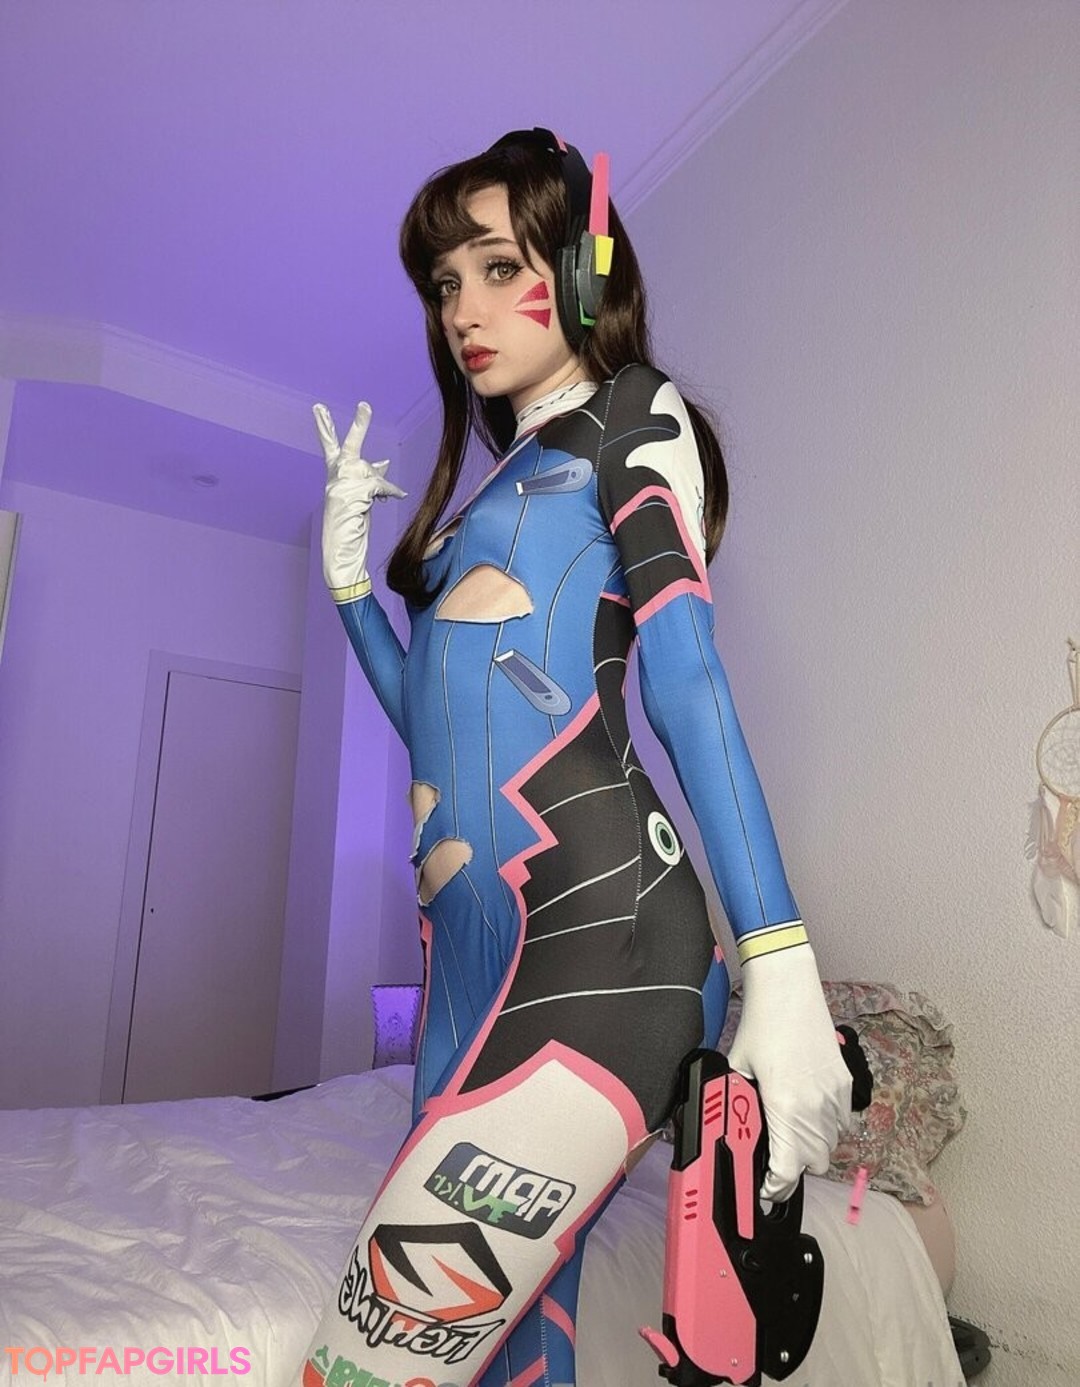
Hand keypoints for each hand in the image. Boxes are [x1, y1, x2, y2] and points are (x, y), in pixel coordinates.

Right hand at [313, 401, 405, 600]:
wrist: (340, 557)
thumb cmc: (350, 531)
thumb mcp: (360, 501)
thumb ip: (369, 479)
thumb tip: (384, 462)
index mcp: (334, 479)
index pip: (330, 448)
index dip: (325, 428)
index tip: (319, 409)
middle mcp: (334, 480)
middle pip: (347, 447)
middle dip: (358, 426)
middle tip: (365, 405)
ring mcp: (340, 487)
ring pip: (368, 471)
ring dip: (379, 481)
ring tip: (385, 497)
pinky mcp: (350, 496)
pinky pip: (377, 486)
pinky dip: (388, 491)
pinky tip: (395, 498)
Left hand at [726, 942, 851, 1201]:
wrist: (789, 986)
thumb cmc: (760, 1023)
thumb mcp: (738, 1067)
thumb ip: (739, 1101)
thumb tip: (732, 1125)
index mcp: (785, 1107)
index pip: (789, 1169)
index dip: (777, 1188)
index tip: (766, 1190)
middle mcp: (815, 1107)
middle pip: (815, 1163)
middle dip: (795, 1168)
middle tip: (775, 1157)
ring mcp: (835, 1095)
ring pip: (832, 1144)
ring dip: (813, 1148)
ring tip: (791, 1134)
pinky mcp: (845, 1081)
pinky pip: (842, 1120)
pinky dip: (829, 1127)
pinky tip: (809, 1112)